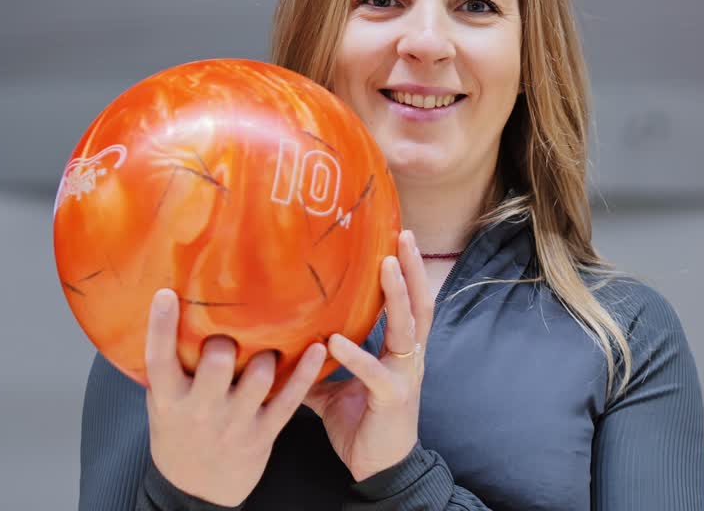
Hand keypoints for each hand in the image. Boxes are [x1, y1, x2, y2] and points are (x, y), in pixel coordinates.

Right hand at [144, 288, 327, 505]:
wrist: (197, 489)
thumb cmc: (180, 432)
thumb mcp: (162, 402)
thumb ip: (169, 368)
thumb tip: (172, 310)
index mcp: (168, 400)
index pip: (159, 359)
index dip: (160, 326)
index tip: (167, 294)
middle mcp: (200, 411)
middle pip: (217, 364)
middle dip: (226, 340)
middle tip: (229, 334)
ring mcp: (234, 422)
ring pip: (259, 376)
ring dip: (266, 354)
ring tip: (265, 346)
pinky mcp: (264, 432)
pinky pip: (289, 398)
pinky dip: (305, 372)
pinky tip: (317, 347)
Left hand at [302, 230, 434, 481]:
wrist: (378, 468)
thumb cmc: (361, 424)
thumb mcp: (335, 387)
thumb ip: (317, 364)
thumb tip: (281, 344)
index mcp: (400, 351)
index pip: (411, 302)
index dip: (408, 271)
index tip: (398, 237)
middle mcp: (410, 357)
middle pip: (421, 303)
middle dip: (414, 269)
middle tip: (403, 235)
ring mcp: (405, 376)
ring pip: (410, 328)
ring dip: (398, 296)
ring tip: (386, 266)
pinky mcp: (393, 399)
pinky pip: (375, 373)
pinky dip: (356, 356)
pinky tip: (337, 341)